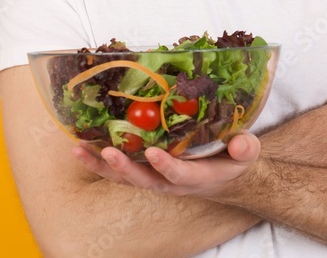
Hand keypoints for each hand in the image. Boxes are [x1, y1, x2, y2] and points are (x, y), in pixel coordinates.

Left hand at [73, 132, 260, 196]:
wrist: (222, 176)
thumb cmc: (232, 160)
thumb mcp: (246, 153)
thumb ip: (245, 149)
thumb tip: (240, 143)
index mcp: (196, 176)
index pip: (179, 174)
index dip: (166, 166)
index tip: (153, 153)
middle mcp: (170, 182)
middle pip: (143, 180)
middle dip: (125, 167)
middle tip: (108, 152)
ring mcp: (155, 178)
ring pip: (125, 177)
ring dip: (102, 165)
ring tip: (80, 150)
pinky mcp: (144, 171)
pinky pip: (118, 170)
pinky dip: (98, 162)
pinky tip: (81, 148)